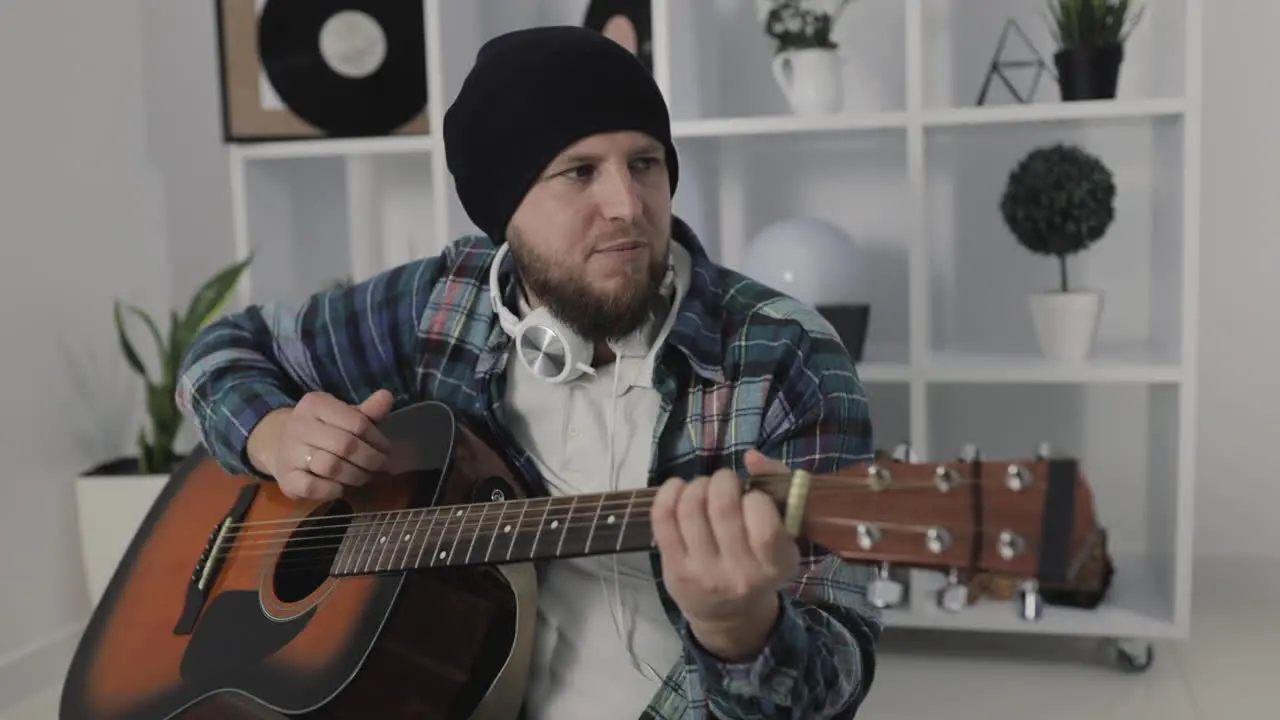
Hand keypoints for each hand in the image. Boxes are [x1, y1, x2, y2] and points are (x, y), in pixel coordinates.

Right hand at [248, 389, 393, 499]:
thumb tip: (387, 397)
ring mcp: (289, 452)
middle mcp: (299, 425)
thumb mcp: (344, 416)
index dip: (377, 439)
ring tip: (364, 476)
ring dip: (355, 475)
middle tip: (380, 466)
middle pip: (345, 445)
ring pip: (331, 466)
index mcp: (316, 404)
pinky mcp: (286, 478)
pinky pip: (313, 487)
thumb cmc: (323, 430)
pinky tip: (341, 487)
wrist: (280, 446)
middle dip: (370, 459)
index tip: (386, 450)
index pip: (357, 422)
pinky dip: (333, 490)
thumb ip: (367, 412)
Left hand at [650, 449, 800, 660]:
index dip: (755, 497)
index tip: (752, 497)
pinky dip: (669, 492)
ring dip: (697, 485)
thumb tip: (752, 456)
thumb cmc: (760, 565)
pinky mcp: (673, 569)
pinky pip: (663, 518)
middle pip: (722, 507)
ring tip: (705, 488)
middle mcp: (739, 574)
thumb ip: (779, 488)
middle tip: (725, 483)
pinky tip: (680, 488)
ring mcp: (702, 573)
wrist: (730, 615)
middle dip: (723, 480)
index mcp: (774, 565)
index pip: (764, 523)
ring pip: (690, 508)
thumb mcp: (784, 536)